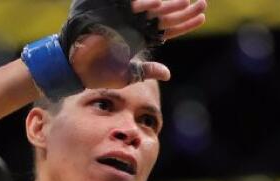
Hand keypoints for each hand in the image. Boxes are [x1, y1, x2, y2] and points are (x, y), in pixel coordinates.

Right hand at [69, 1, 207, 88]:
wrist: (76, 67)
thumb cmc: (100, 73)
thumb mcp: (128, 74)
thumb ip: (147, 71)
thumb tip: (168, 73)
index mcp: (143, 38)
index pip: (170, 29)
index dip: (186, 23)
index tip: (201, 17)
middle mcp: (137, 25)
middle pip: (167, 15)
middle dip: (185, 10)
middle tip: (203, 3)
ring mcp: (127, 18)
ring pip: (154, 9)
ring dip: (170, 4)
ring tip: (187, 1)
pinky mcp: (114, 12)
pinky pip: (135, 5)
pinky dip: (147, 3)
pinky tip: (160, 2)